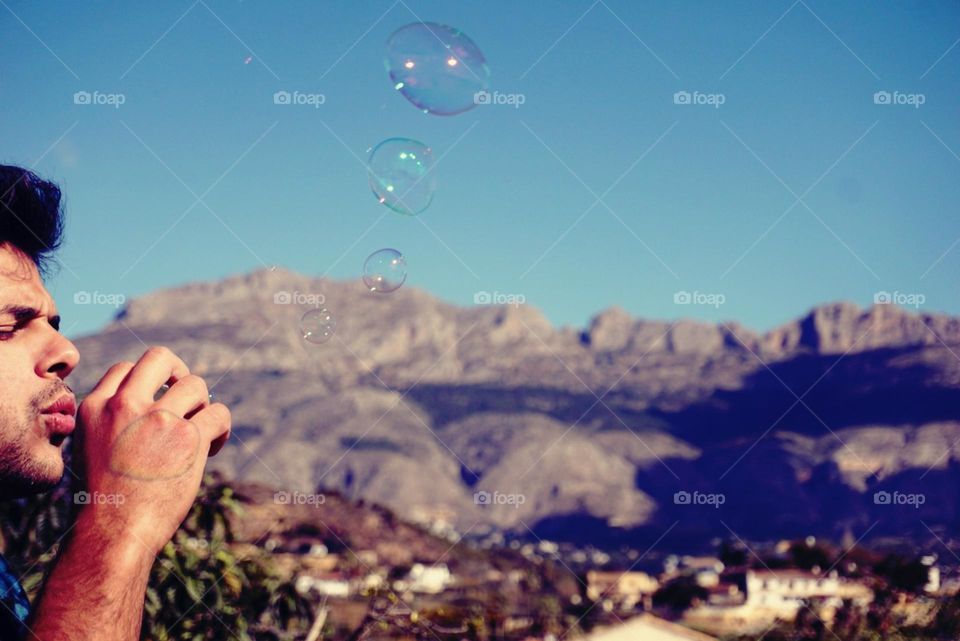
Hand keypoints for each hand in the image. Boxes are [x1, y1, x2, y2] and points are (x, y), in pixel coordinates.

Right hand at [74, 346, 231, 555]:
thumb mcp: (91, 448)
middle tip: (187, 400)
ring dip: (203, 406)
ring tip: (199, 433)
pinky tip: (213, 447)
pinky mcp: (188, 437)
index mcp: (94, 407)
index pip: (126, 369)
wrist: (113, 533)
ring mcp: (158, 419)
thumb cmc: (105, 500)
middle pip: (161, 358)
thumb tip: (154, 402)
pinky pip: (219, 414)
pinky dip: (221, 428)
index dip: (148, 383)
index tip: (157, 405)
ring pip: (196, 385)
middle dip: (179, 373)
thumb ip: (114, 421)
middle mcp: (124, 405)